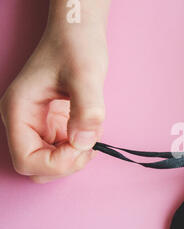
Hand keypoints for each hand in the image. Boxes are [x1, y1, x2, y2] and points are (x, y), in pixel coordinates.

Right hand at [0, 1, 108, 182]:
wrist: (79, 32)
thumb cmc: (76, 46)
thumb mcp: (86, 75)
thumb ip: (86, 109)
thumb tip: (84, 143)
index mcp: (19, 111)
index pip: (26, 161)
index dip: (55, 164)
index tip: (82, 147)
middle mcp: (24, 121)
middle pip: (37, 166)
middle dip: (65, 163)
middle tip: (88, 142)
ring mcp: (38, 123)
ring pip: (51, 161)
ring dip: (74, 155)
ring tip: (90, 129)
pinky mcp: (54, 123)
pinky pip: (64, 149)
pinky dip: (80, 146)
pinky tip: (90, 127)